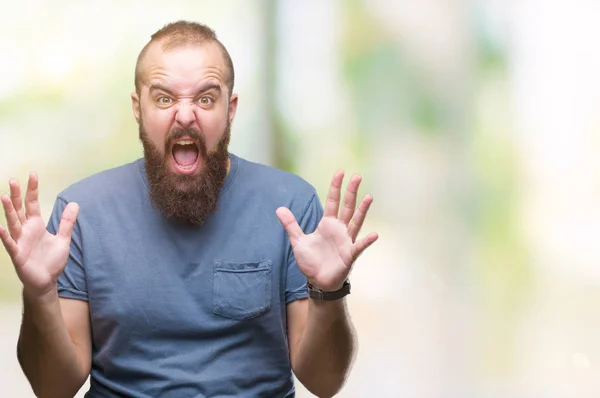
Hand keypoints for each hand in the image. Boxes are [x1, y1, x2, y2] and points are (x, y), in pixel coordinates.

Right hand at [0, 173, 78, 299]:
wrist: (47, 281)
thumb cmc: (51, 260)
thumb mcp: (63, 239)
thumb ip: (67, 222)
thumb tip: (75, 204)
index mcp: (36, 225)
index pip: (32, 204)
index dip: (32, 190)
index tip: (33, 174)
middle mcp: (25, 231)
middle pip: (19, 210)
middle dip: (16, 195)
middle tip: (12, 180)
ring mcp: (20, 242)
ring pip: (12, 223)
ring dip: (8, 211)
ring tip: (3, 197)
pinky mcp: (17, 255)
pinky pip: (10, 244)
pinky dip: (5, 236)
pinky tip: (0, 228)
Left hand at [276, 170, 377, 291]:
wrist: (318, 281)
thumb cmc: (311, 261)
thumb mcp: (298, 241)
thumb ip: (291, 224)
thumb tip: (279, 208)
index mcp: (327, 224)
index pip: (333, 201)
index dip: (335, 187)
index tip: (340, 172)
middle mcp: (339, 229)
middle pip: (347, 206)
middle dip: (351, 192)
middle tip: (357, 176)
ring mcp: (346, 241)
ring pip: (355, 222)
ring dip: (362, 210)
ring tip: (369, 197)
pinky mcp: (349, 255)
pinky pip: (359, 246)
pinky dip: (366, 241)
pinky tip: (374, 234)